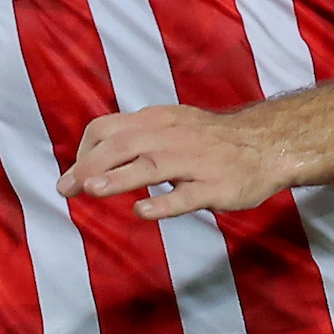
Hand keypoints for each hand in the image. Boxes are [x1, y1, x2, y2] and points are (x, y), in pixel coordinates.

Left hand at [55, 104, 294, 220]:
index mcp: (157, 120)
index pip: (108, 128)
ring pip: (151, 166)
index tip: (75, 176)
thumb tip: (91, 159)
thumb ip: (135, 138)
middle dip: (90, 166)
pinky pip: (186, 195)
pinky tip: (142, 212)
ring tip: (91, 190)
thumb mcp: (171, 125)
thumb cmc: (211, 140)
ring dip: (118, 177)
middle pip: (123, 145)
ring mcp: (195, 162)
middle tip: (67, 189)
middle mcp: (172, 136)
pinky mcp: (215, 186)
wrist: (266, 144)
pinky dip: (162, 204)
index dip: (84, 151)